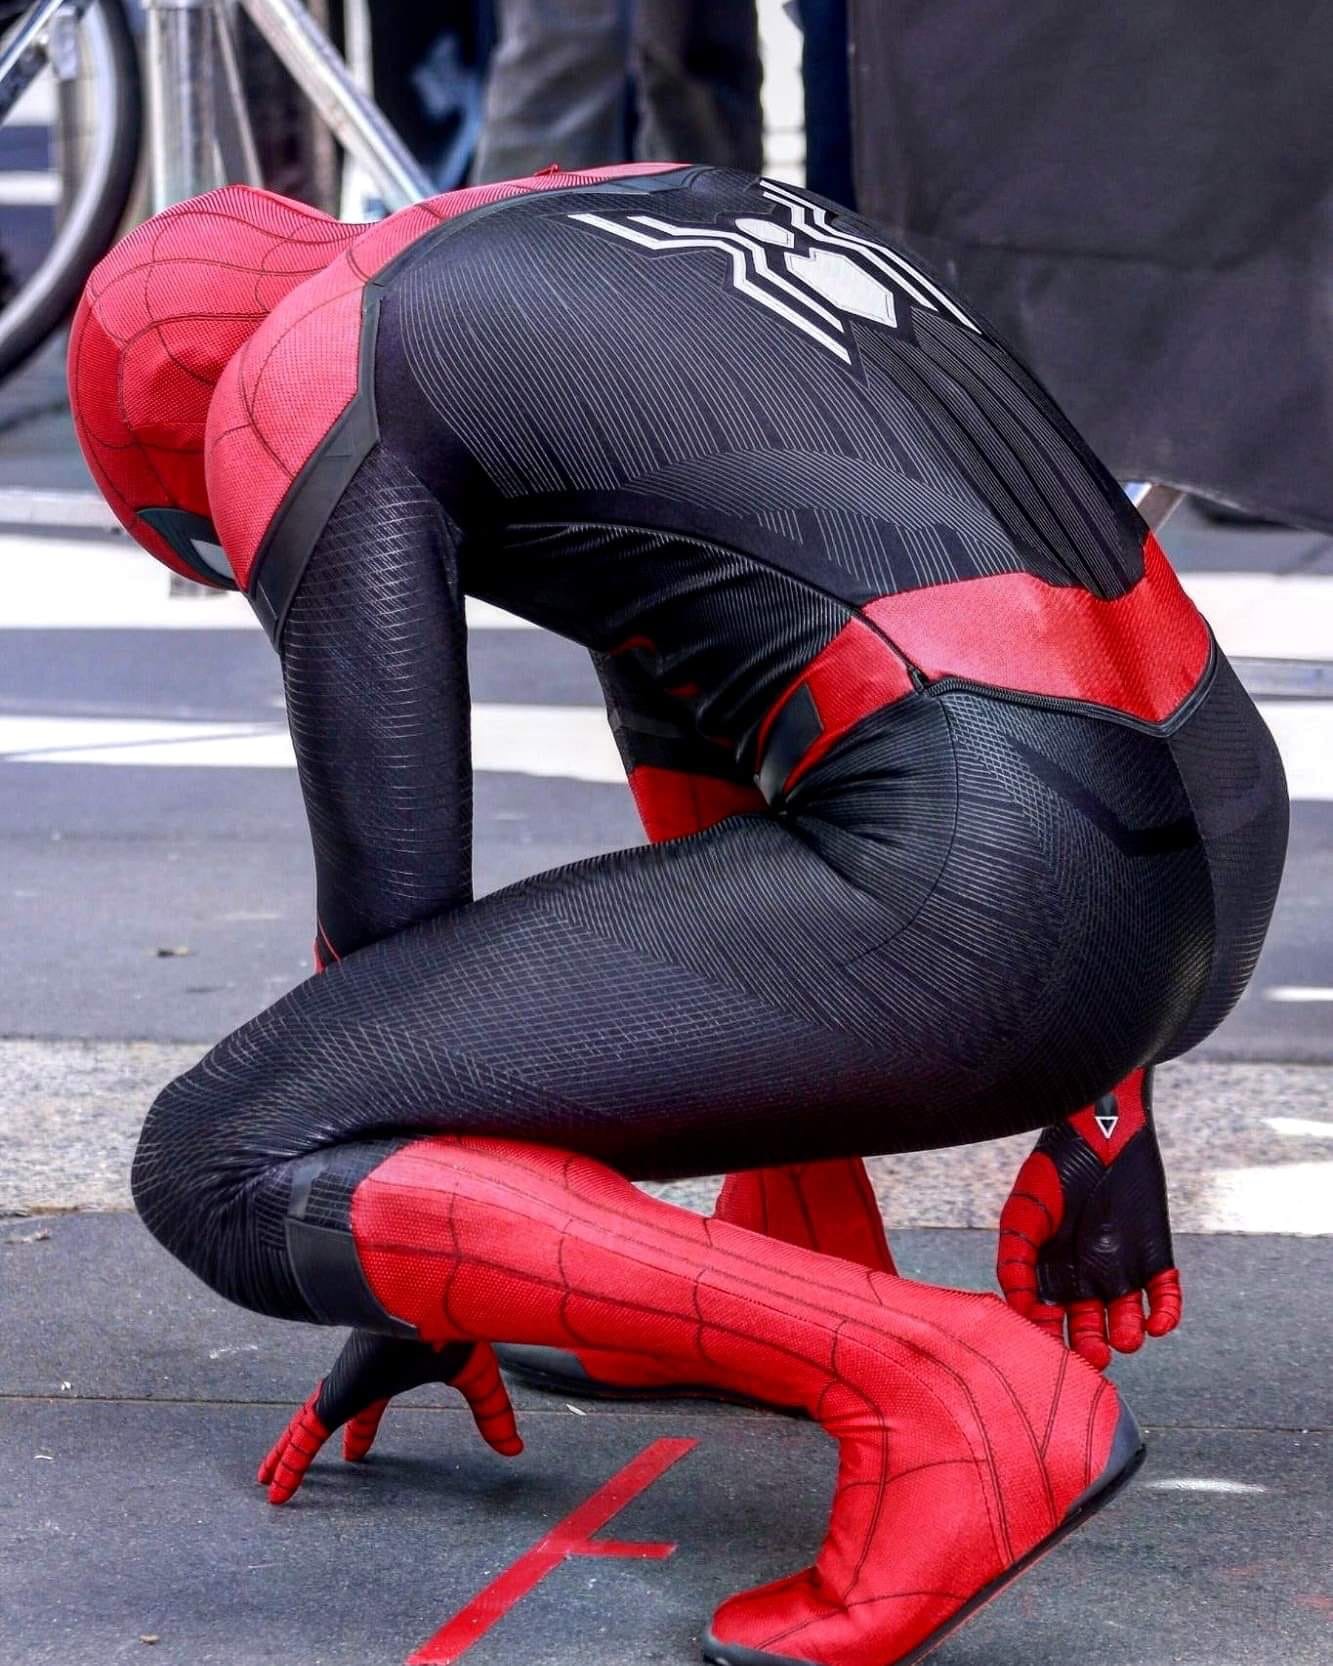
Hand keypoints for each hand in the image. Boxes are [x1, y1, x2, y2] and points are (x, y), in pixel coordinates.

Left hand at [258, 1332, 521, 1503]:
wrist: (430, 1292)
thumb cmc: (453, 1321)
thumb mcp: (477, 1377)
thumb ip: (491, 1412)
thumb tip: (516, 1448)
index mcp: (387, 1371)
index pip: (370, 1405)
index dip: (364, 1428)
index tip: (356, 1452)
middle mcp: (359, 1375)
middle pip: (331, 1409)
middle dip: (319, 1433)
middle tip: (301, 1462)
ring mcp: (343, 1382)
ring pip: (305, 1423)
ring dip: (284, 1452)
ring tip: (264, 1480)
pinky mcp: (336, 1392)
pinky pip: (304, 1435)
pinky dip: (289, 1463)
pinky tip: (275, 1491)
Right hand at [997, 1068, 1181, 1368]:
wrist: (1100, 1133)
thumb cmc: (1054, 1169)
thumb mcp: (1023, 1215)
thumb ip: (1015, 1261)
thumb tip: (1019, 1308)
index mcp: (1049, 1271)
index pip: (1048, 1320)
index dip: (1049, 1338)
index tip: (1052, 1346)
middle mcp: (1084, 1278)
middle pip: (1088, 1331)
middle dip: (1090, 1349)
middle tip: (1093, 1356)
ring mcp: (1121, 1270)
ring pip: (1125, 1322)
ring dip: (1125, 1336)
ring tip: (1122, 1336)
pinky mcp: (1154, 1258)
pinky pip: (1164, 1297)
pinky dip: (1165, 1315)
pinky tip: (1157, 1324)